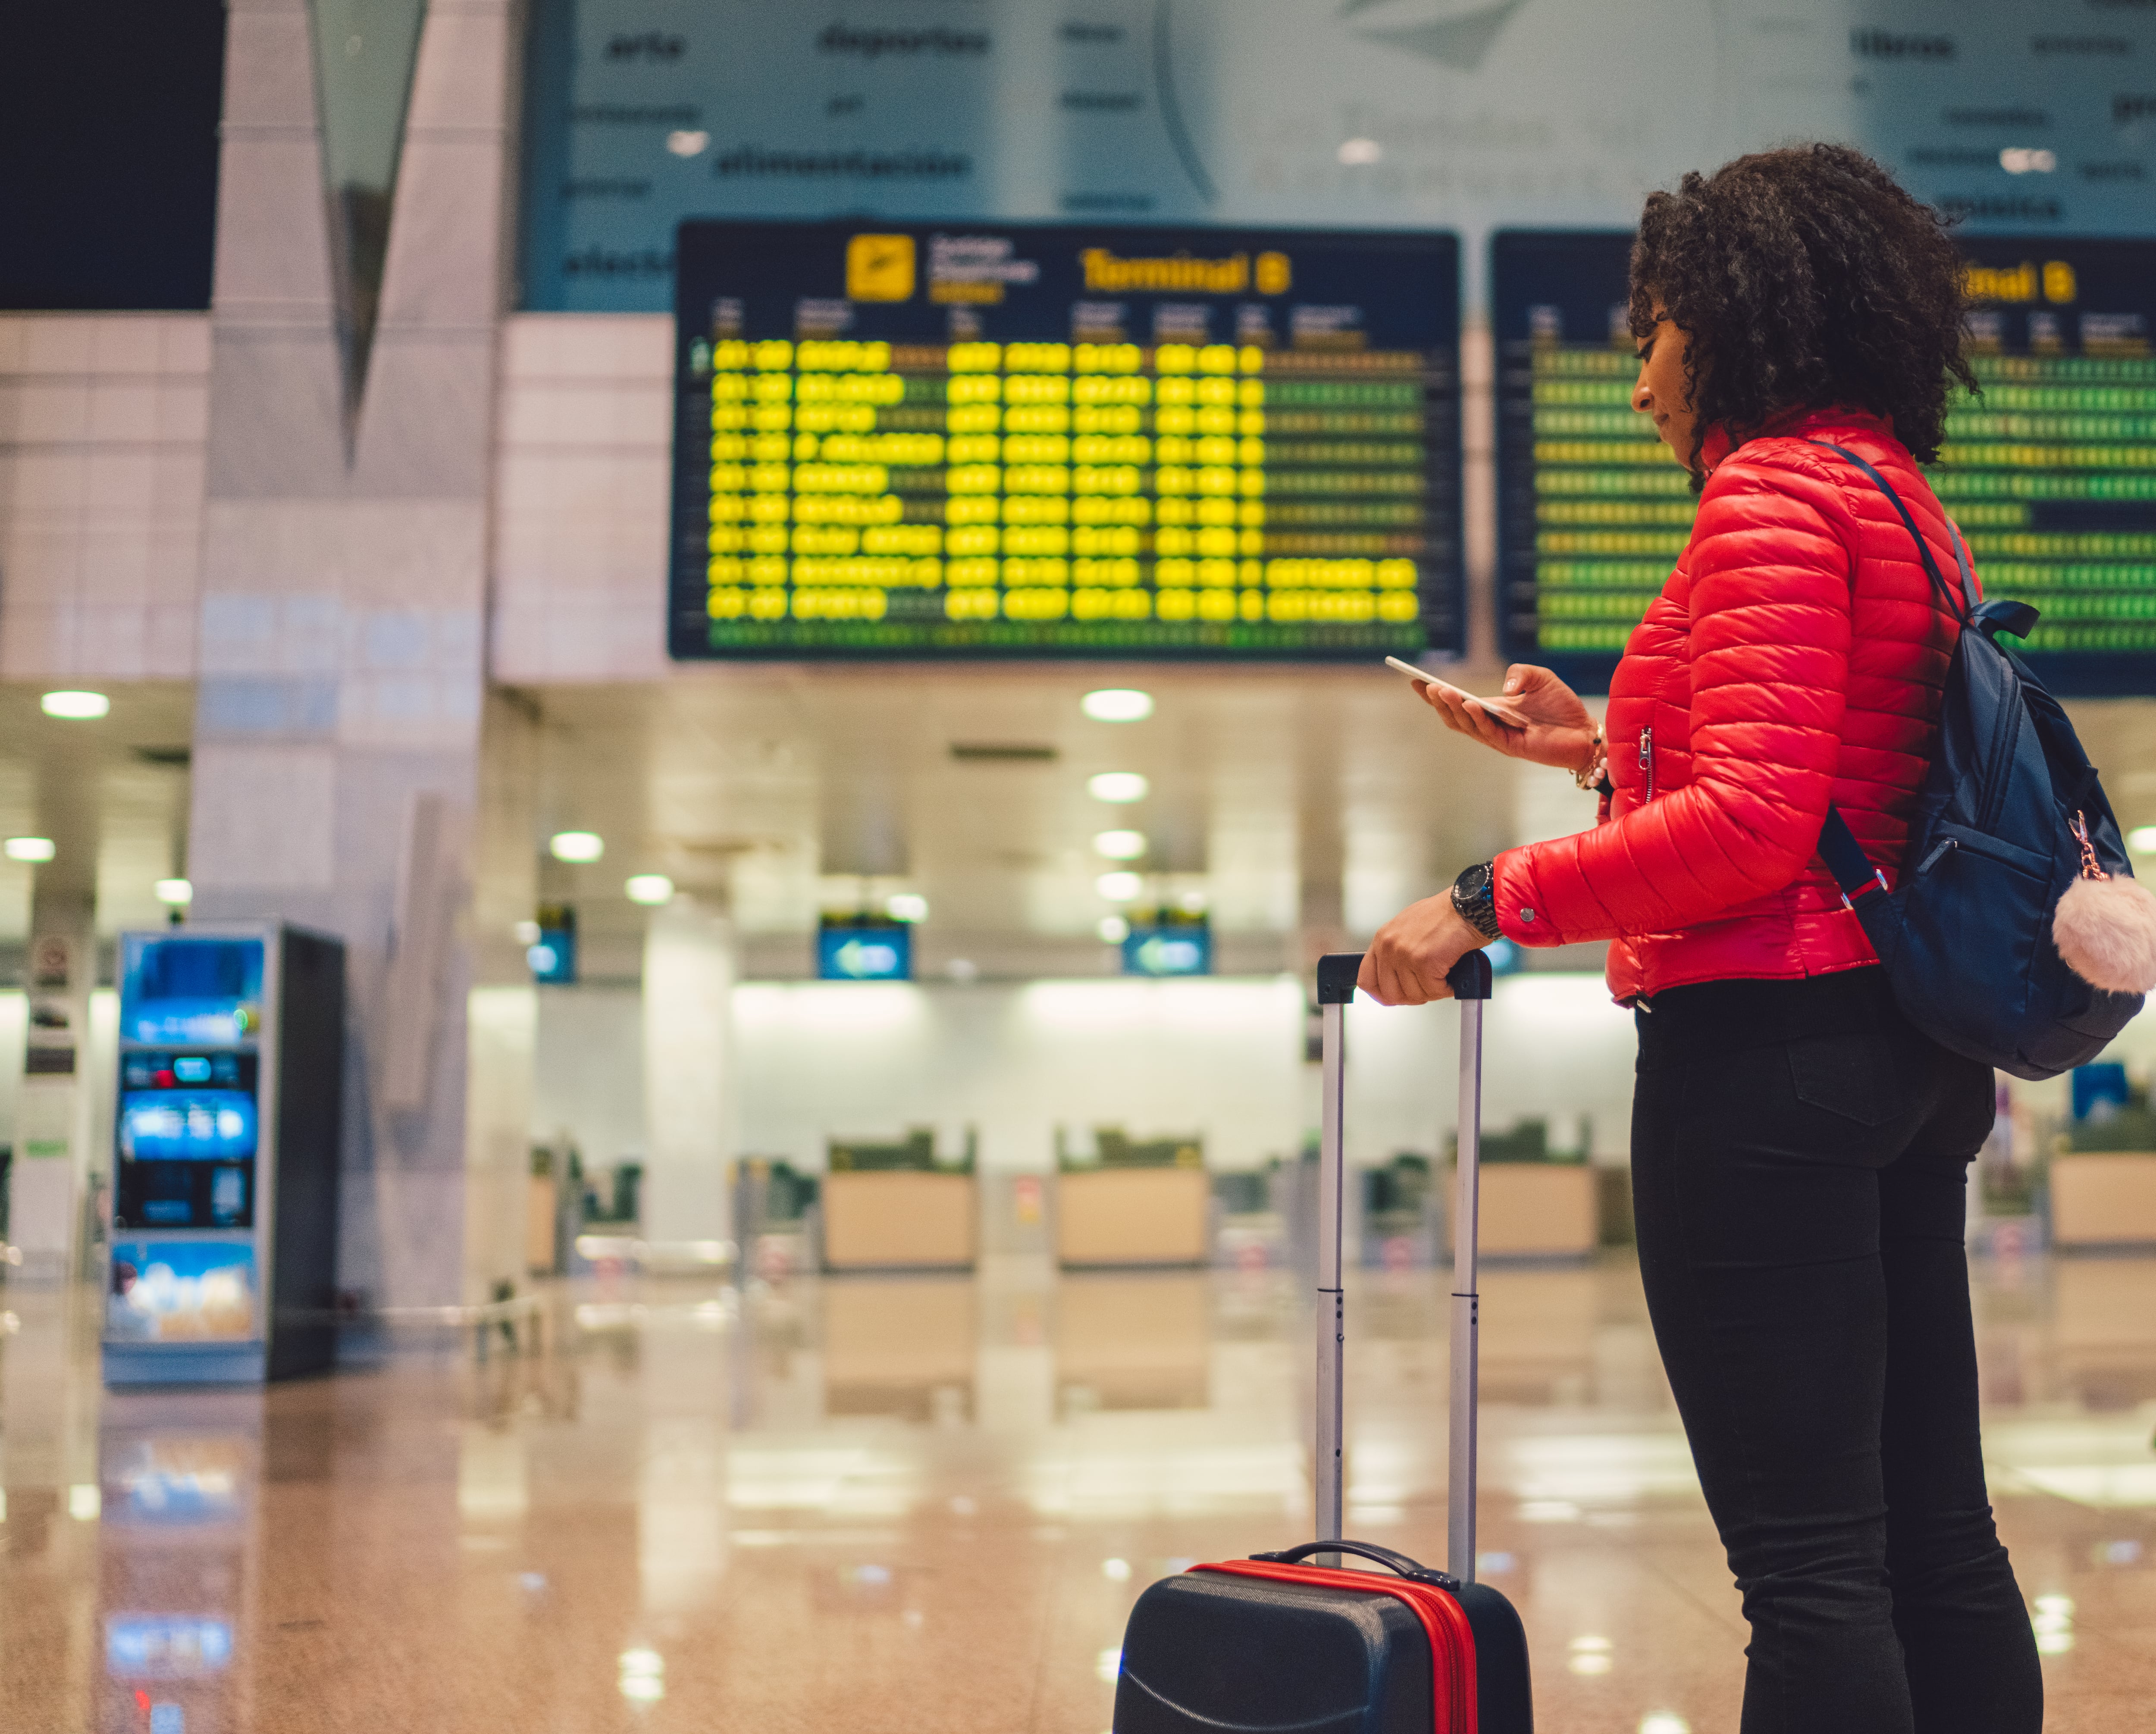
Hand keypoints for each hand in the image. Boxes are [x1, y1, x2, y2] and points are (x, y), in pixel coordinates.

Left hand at [1358, 893, 1487, 1005]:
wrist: (1468, 907)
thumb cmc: (1445, 915)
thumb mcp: (1409, 928)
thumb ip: (1397, 951)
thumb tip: (1397, 977)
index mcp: (1382, 939)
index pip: (1366, 979)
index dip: (1381, 994)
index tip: (1395, 998)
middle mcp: (1389, 947)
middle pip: (1390, 994)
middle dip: (1412, 997)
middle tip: (1428, 989)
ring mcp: (1405, 955)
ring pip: (1414, 995)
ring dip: (1433, 991)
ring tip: (1444, 975)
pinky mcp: (1424, 962)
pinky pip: (1433, 991)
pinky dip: (1446, 988)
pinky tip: (1452, 975)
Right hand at [1418, 664, 1594, 773]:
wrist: (1584, 732)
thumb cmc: (1561, 706)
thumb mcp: (1540, 677)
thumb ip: (1520, 672)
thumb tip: (1504, 687)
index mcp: (1491, 708)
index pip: (1457, 701)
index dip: (1435, 693)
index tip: (1414, 681)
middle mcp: (1490, 724)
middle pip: (1454, 716)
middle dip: (1438, 701)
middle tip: (1427, 686)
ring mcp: (1498, 736)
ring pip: (1466, 725)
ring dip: (1453, 708)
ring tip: (1443, 691)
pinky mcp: (1511, 746)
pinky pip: (1488, 732)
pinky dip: (1477, 718)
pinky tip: (1471, 704)